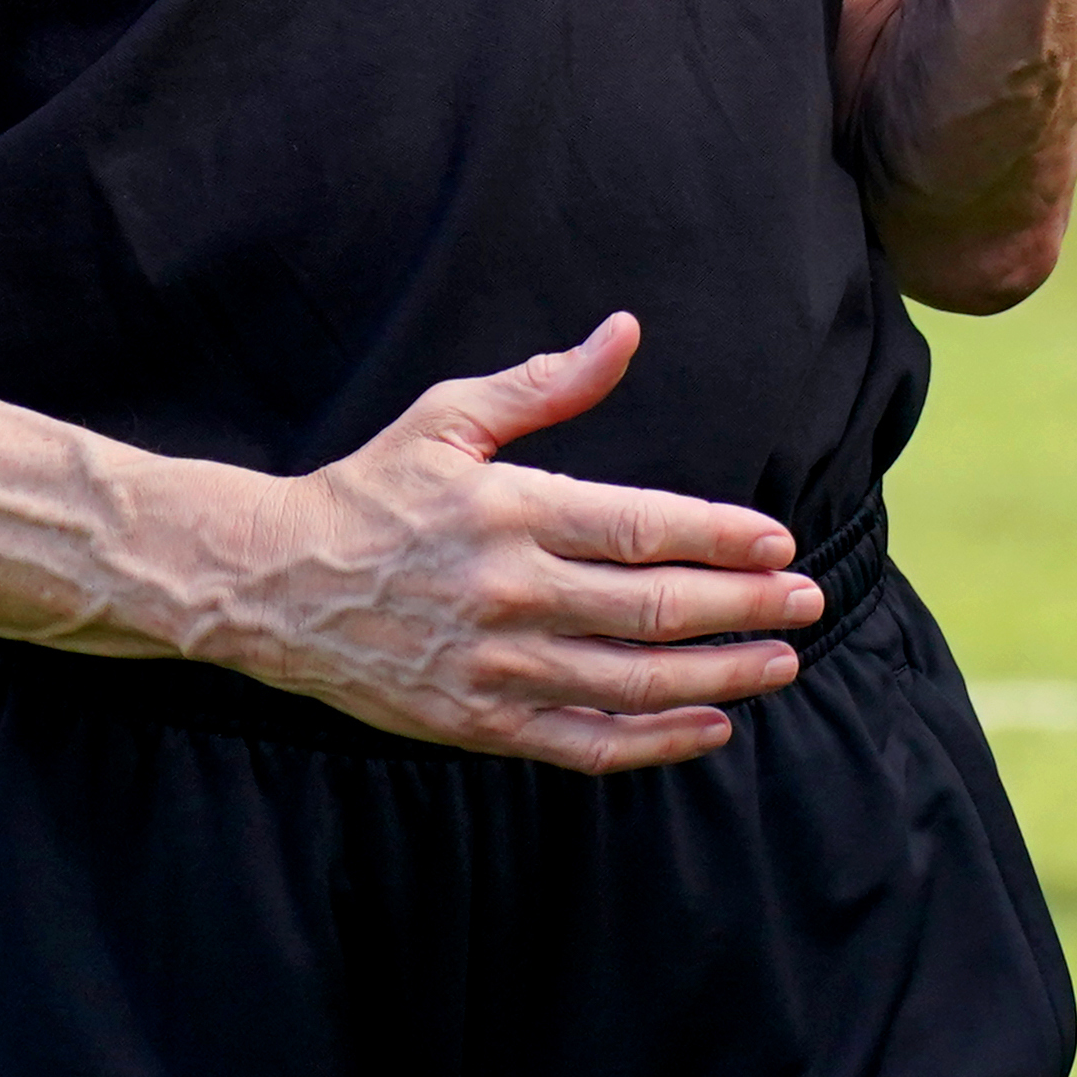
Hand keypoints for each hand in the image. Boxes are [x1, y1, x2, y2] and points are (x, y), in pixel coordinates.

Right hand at [184, 315, 821, 769]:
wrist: (267, 583)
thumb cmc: (369, 491)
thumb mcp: (448, 418)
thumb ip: (546, 385)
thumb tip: (625, 332)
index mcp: (511, 513)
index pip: (643, 529)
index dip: (721, 539)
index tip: (779, 542)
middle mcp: (508, 594)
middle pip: (653, 610)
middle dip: (744, 608)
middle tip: (809, 602)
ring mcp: (493, 667)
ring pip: (630, 683)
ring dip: (718, 677)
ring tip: (781, 664)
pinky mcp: (475, 722)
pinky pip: (581, 743)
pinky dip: (652, 742)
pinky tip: (708, 728)